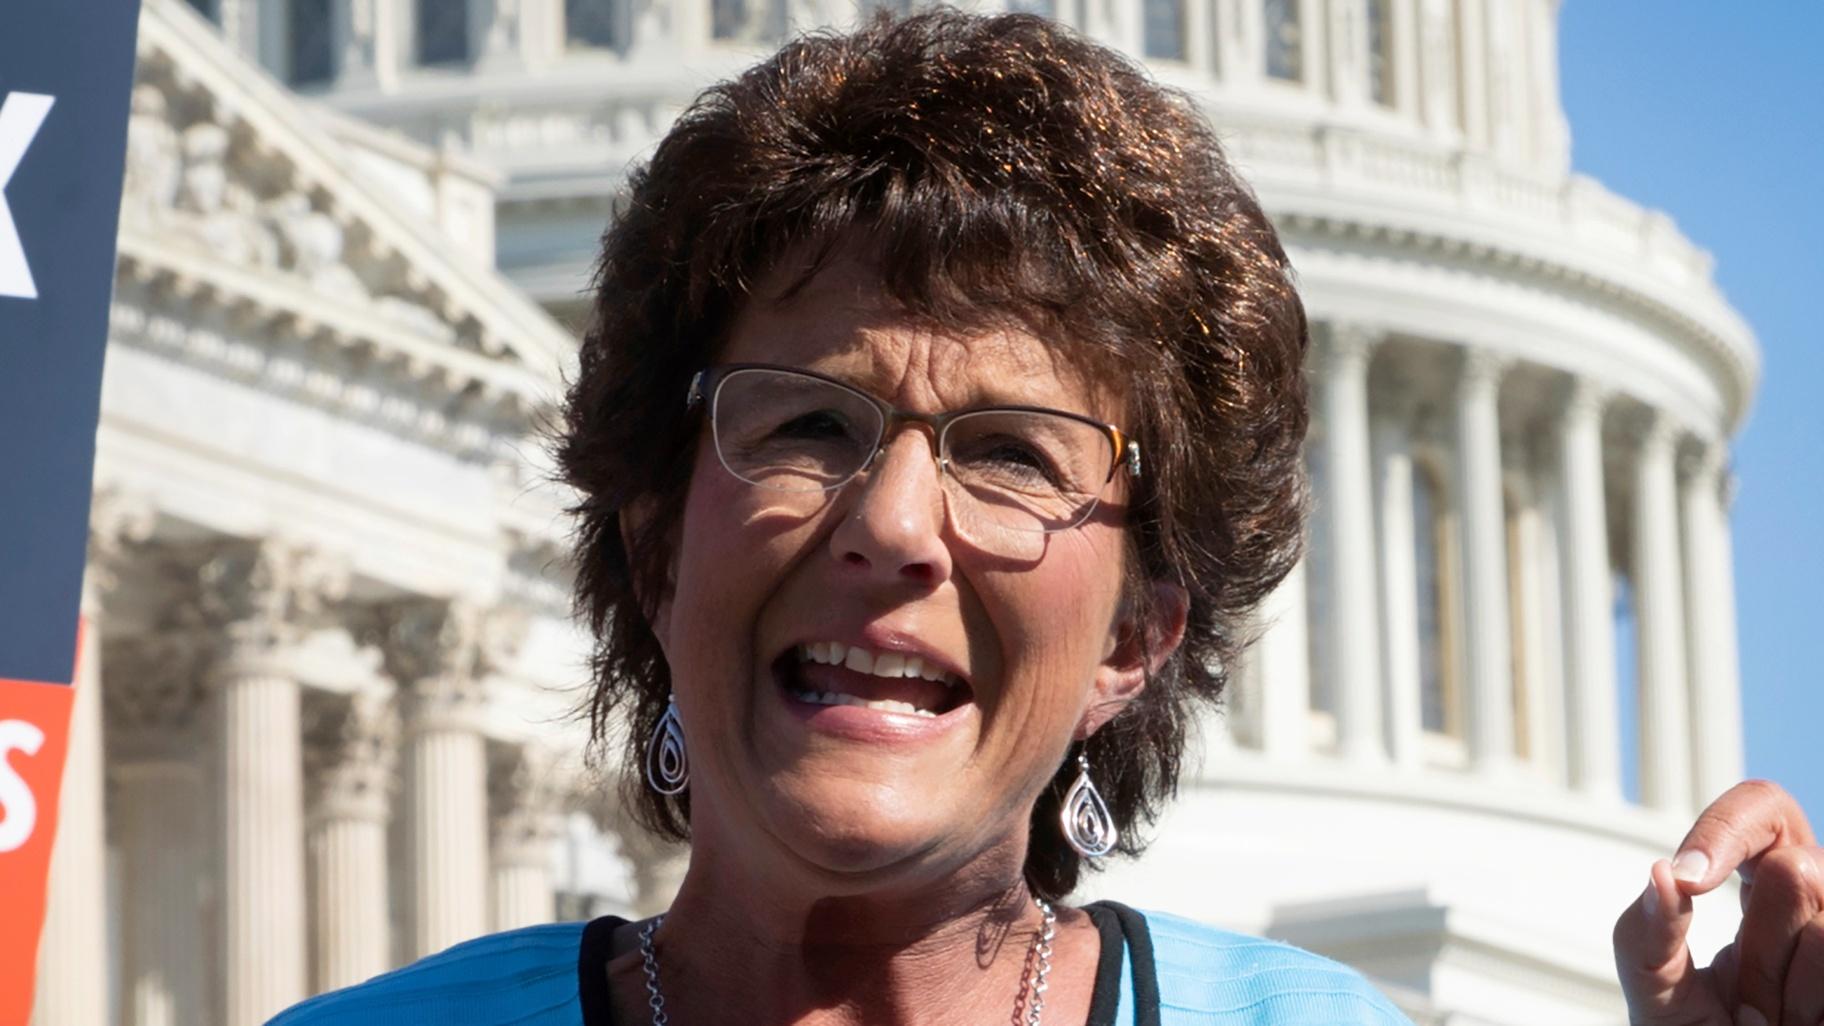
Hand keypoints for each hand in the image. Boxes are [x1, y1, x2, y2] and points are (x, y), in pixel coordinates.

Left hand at [1613, 780, 1823, 1025]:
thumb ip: (1646, 932)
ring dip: (1784, 987)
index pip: (1763, 808)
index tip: (1691, 875)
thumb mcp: (1655, 991)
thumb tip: (1662, 875)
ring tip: (1772, 1019)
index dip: (1728, 830)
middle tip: (1748, 994)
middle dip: (1760, 941)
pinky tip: (1796, 1023)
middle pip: (1798, 868)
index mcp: (1765, 886)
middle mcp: (1820, 904)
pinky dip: (1807, 1005)